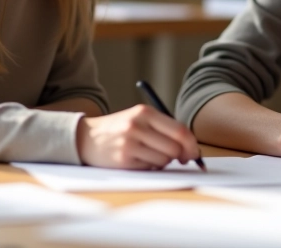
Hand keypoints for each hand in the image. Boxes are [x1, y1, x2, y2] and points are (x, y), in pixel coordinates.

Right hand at [76, 104, 200, 169]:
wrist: (86, 137)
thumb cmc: (119, 129)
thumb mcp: (139, 119)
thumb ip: (163, 128)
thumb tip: (190, 147)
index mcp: (144, 112)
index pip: (179, 130)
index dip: (191, 144)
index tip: (194, 153)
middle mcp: (137, 126)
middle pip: (174, 148)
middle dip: (181, 156)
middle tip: (180, 158)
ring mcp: (130, 144)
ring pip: (164, 160)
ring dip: (163, 161)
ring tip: (150, 154)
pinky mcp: (124, 160)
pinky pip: (150, 168)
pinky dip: (150, 166)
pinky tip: (139, 159)